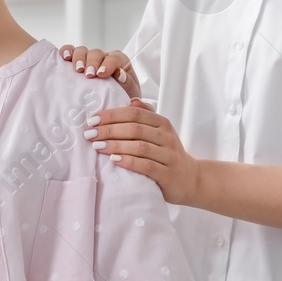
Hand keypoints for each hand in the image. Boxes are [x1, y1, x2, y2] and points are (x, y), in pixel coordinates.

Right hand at [59, 44, 140, 99]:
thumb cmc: (122, 98)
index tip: (101, 74)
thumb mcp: (130, 93)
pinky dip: (66, 51)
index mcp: (120, 62)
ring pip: (82, 51)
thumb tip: (120, 74)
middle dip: (92, 63)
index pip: (115, 58)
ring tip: (77, 70)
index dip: (108, 64)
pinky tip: (64, 57)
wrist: (112, 104)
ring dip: (78, 59)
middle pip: (96, 53)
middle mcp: (104, 58)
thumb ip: (128, 83)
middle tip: (89, 75)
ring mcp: (89, 59)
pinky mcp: (77, 62)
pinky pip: (70, 51)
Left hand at [86, 97, 203, 204]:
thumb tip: (131, 101)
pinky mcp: (167, 174)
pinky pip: (145, 165)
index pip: (134, 114)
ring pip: (139, 146)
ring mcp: (168, 155)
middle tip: (89, 133)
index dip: (112, 115)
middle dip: (109, 129)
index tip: (92, 119)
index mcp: (162, 123)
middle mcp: (166, 137)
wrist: (192, 179)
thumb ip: (147, 115)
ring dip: (115, 145)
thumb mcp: (161, 132)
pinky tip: (114, 160)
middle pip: (134, 128)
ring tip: (97, 146)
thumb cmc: (168, 154)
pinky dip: (128, 161)